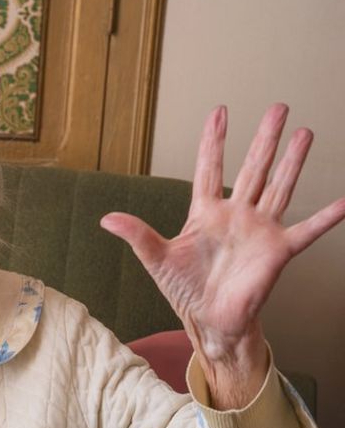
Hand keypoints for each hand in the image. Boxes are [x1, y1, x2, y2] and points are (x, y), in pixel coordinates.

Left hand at [100, 104, 344, 408]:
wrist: (209, 321)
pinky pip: (307, 231)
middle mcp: (236, 215)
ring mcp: (260, 230)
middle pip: (253, 168)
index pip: (210, 168)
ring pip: (280, 187)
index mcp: (205, 213)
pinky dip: (327, 217)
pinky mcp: (278, 252)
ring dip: (292, 161)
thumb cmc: (184, 289)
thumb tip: (105, 219)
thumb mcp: (157, 258)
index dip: (214, 140)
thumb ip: (137, 235)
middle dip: (264, 139)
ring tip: (305, 132)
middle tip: (279, 107)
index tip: (220, 110)